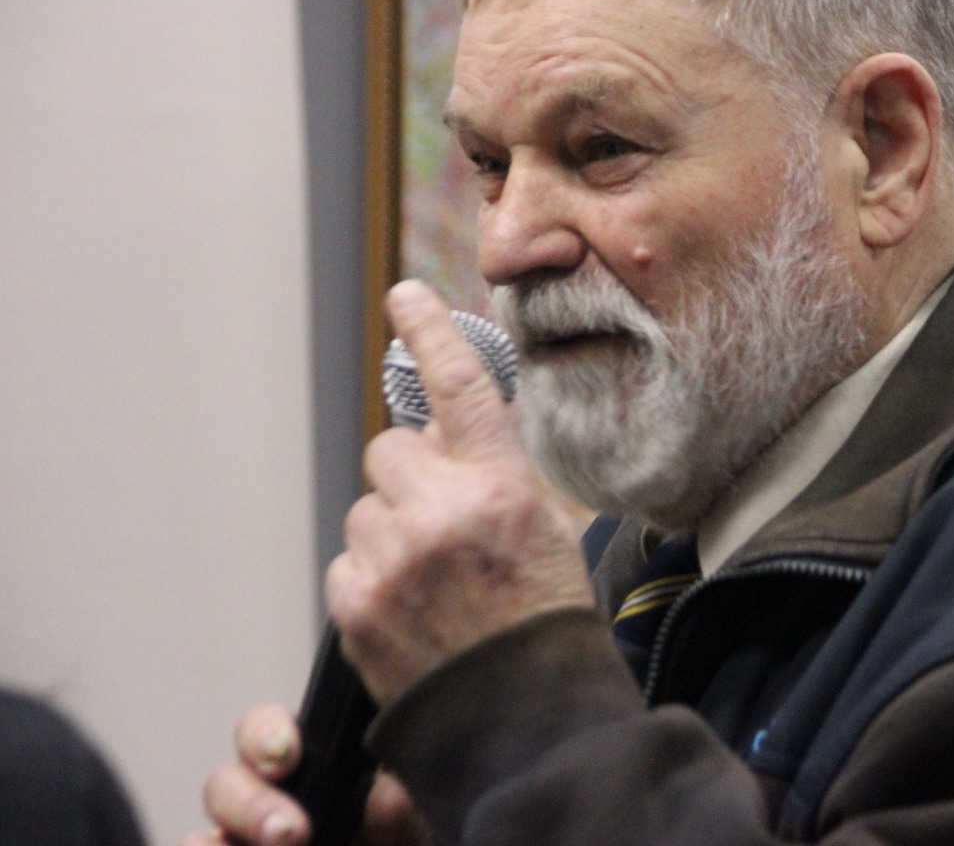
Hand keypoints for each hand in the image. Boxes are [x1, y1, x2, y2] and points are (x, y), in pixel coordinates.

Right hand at [184, 704, 430, 845]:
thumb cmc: (395, 843)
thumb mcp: (407, 831)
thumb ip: (398, 814)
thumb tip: (387, 795)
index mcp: (306, 768)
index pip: (265, 732)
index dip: (267, 737)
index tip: (287, 757)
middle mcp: (262, 802)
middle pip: (225, 784)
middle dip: (252, 805)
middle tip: (290, 832)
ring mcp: (238, 840)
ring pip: (201, 837)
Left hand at [327, 280, 594, 703]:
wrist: (522, 716)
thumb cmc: (544, 620)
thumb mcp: (547, 529)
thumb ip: (494, 475)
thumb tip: (438, 435)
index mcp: (502, 487)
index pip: (458, 387)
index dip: (430, 332)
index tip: (404, 296)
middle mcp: (442, 512)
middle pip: (394, 447)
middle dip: (412, 473)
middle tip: (444, 518)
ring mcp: (393, 559)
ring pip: (367, 505)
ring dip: (392, 527)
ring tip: (434, 579)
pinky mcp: (356, 602)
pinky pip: (348, 560)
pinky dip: (372, 577)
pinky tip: (411, 608)